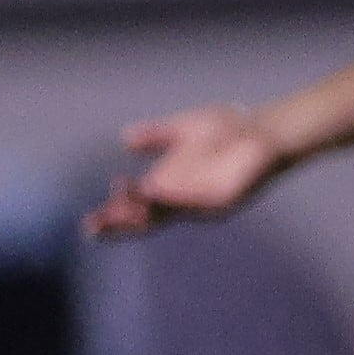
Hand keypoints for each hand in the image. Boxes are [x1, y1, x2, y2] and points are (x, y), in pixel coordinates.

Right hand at [86, 104, 287, 238]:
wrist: (263, 128)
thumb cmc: (228, 128)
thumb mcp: (181, 128)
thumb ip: (155, 134)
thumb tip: (125, 138)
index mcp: (170, 185)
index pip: (137, 206)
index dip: (115, 213)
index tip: (91, 220)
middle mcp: (183, 199)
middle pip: (145, 219)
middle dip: (120, 222)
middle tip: (94, 226)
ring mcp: (201, 203)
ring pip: (164, 215)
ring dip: (139, 212)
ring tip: (115, 209)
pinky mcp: (221, 200)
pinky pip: (191, 204)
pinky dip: (168, 201)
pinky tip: (150, 194)